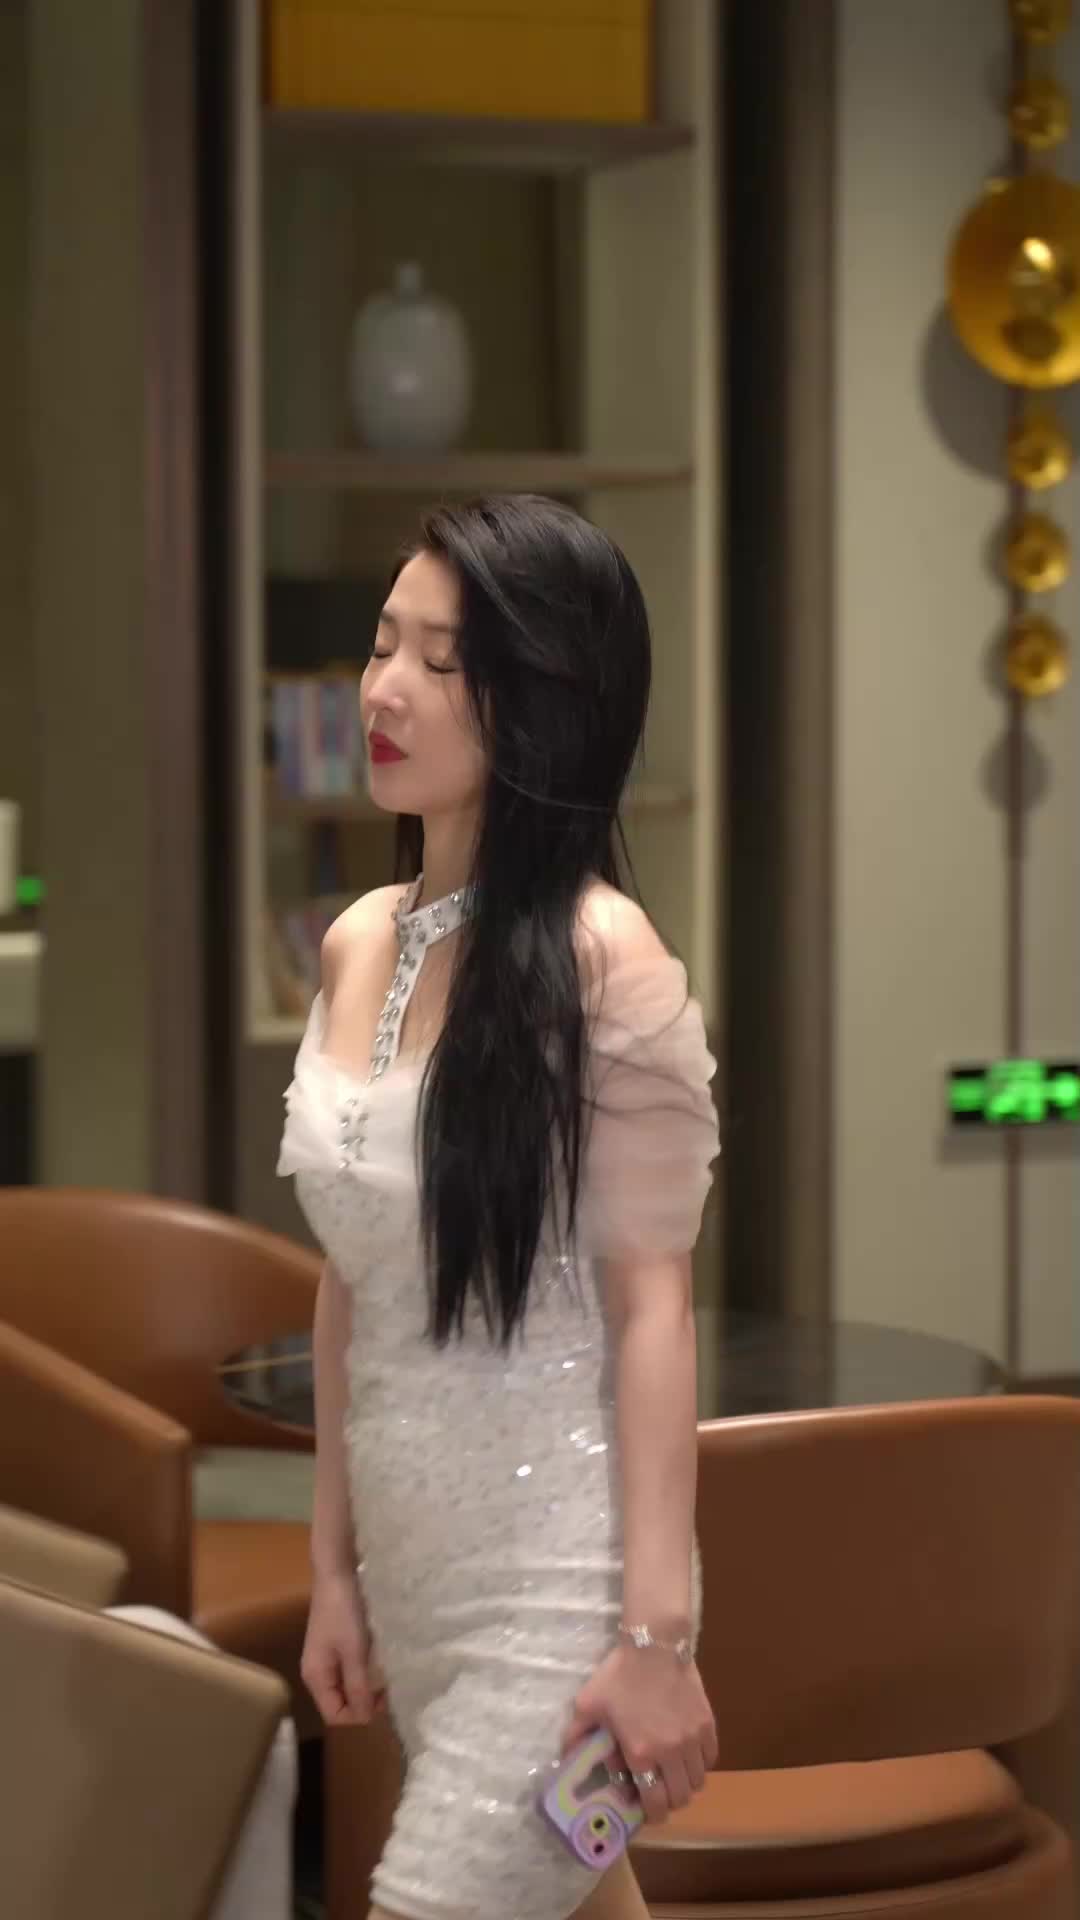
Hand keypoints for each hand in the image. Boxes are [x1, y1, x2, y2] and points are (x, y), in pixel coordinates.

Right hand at [301, 1567, 386, 1726]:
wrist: (337, 1572)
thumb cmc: (344, 1611)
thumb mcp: (354, 1651)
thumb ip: (358, 1686)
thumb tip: (366, 1718)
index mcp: (316, 1678)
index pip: (336, 1715)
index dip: (360, 1714)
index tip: (384, 1699)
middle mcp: (318, 1673)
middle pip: (341, 1702)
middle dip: (365, 1700)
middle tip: (390, 1686)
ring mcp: (326, 1658)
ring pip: (348, 1685)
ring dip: (367, 1684)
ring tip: (387, 1673)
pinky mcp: (336, 1645)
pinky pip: (350, 1669)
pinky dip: (365, 1669)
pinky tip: (379, 1659)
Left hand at [562, 1644, 716, 1825]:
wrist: (654, 1645)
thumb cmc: (619, 1675)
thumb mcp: (588, 1705)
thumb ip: (575, 1736)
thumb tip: (567, 1759)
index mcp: (642, 1754)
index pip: (655, 1804)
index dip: (651, 1815)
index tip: (643, 1811)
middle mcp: (672, 1754)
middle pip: (681, 1798)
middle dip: (669, 1802)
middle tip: (657, 1791)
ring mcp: (693, 1740)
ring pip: (698, 1781)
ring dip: (685, 1784)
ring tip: (673, 1773)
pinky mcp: (708, 1724)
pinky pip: (710, 1758)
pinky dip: (700, 1763)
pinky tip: (687, 1754)